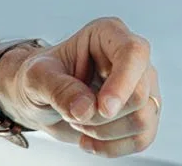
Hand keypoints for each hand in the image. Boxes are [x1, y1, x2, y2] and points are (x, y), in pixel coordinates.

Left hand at [0, 19, 158, 156]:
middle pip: (140, 94)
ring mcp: (143, 86)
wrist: (42, 97)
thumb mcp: (37, 77)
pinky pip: (142, 139)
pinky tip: (88, 141)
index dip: (123, 83)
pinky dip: (112, 148)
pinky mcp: (144, 113)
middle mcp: (132, 58)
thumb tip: (86, 108)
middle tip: (73, 113)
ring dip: (104, 132)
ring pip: (143, 120)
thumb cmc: (41, 76)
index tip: (102, 109)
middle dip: (102, 116)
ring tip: (78, 120)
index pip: (133, 52)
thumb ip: (59, 88)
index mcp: (108, 34)